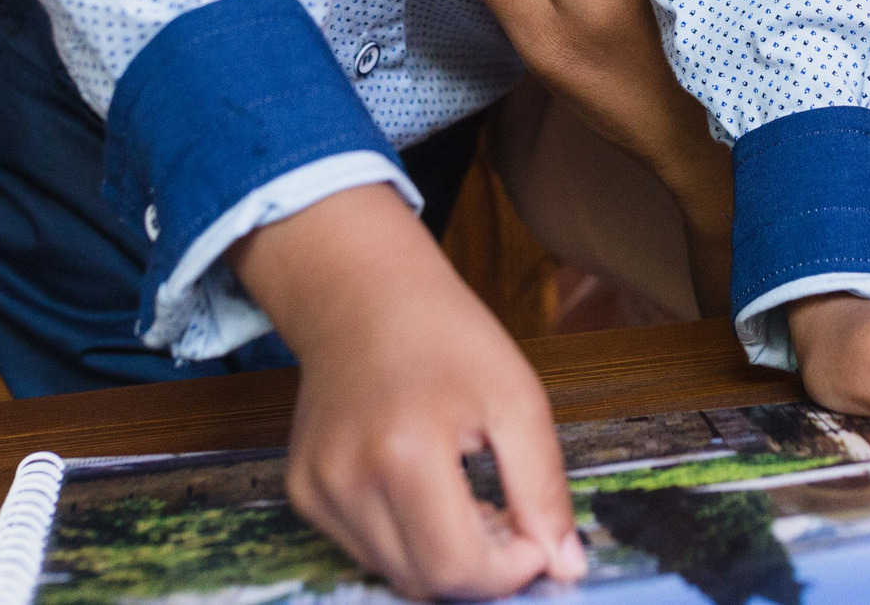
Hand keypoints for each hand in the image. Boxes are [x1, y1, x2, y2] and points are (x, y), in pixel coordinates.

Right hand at [231, 184, 587, 599]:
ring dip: (443, 559)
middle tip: (507, 518)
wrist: (363, 293)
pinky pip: (365, 550)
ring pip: (394, 574)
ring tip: (470, 500)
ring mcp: (317, 488)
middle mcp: (348, 479)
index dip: (509, 570)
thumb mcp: (516, 397)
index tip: (535, 537)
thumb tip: (565, 566)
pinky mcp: (304, 491)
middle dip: (480, 569)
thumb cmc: (445, 334)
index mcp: (404, 453)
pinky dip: (407, 542)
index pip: (457, 568)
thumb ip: (542, 488)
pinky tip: (430, 495)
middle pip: (424, 583)